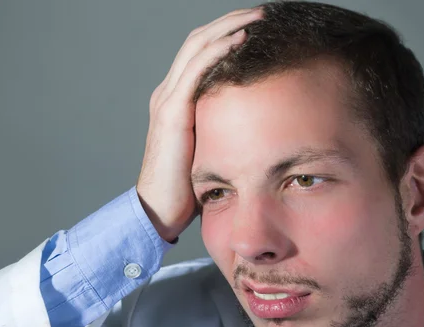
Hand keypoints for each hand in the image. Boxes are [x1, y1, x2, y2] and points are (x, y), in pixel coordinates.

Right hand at [136, 8, 262, 242]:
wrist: (159, 209)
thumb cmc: (187, 185)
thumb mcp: (211, 148)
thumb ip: (224, 129)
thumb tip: (258, 126)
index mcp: (178, 98)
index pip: (202, 51)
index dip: (228, 32)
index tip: (259, 25)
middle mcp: (169, 91)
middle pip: (200, 40)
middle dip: (232, 20)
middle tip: (264, 11)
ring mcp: (168, 99)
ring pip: (197, 46)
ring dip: (229, 27)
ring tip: (257, 16)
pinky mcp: (172, 112)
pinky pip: (195, 70)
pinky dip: (218, 50)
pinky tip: (240, 40)